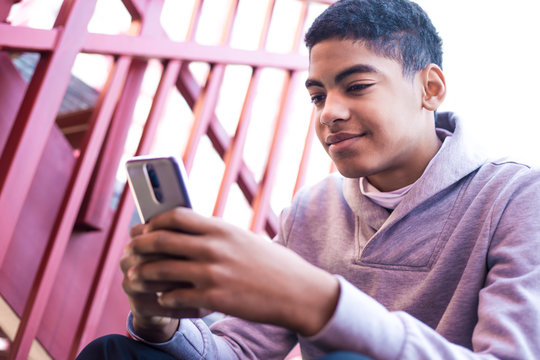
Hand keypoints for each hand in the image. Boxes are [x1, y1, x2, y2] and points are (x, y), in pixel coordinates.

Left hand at [125, 207, 339, 335]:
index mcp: (221, 228)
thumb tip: (184, 231)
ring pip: (161, 270)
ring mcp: (213, 274)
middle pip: (161, 241)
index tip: (143, 228)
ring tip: (135, 277)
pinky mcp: (215, 299)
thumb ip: (214, 234)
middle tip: (130, 252)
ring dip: (143, 274)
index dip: (153, 221)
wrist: (298, 291)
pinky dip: (165, 298)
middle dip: (138, 246)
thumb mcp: (242, 238)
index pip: (175, 216)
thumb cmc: (272, 263)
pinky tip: (163, 298)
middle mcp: (213, 248)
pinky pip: (176, 297)